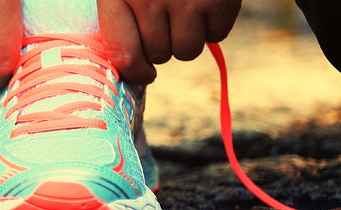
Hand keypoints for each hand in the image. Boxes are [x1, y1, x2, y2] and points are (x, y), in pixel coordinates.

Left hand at [98, 0, 240, 84]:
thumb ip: (121, 21)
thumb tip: (127, 68)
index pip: (123, 54)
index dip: (134, 71)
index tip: (143, 73)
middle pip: (158, 55)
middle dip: (163, 44)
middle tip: (166, 19)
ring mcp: (186, 1)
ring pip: (187, 52)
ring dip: (188, 39)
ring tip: (186, 11)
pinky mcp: (219, 1)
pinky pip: (216, 36)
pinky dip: (214, 24)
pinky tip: (207, 3)